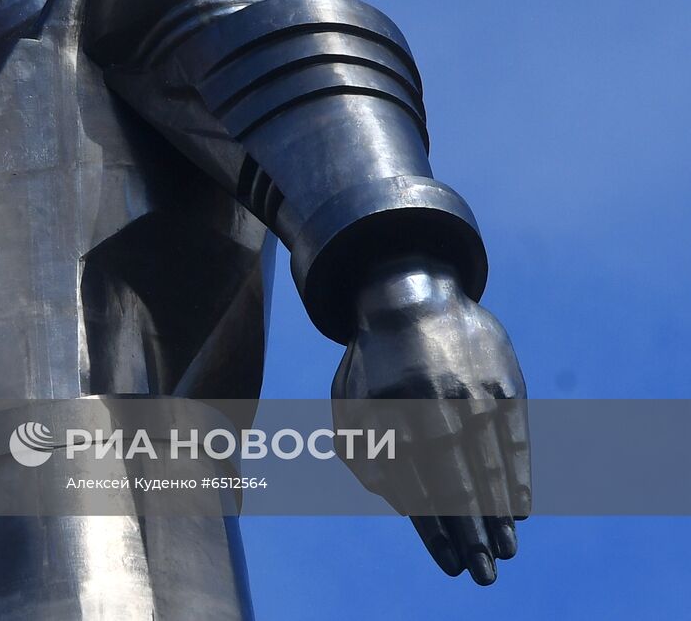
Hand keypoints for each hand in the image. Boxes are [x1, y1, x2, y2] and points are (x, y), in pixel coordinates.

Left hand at [331, 258, 529, 584]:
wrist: (409, 294)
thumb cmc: (374, 362)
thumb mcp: (348, 399)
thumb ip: (361, 450)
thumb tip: (393, 500)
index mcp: (388, 408)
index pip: (415, 483)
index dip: (433, 528)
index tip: (448, 564)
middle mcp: (431, 401)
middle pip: (455, 479)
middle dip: (470, 532)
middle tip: (483, 575)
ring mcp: (470, 390)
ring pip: (489, 463)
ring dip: (499, 513)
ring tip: (506, 551)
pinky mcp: (501, 381)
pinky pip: (514, 436)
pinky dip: (519, 474)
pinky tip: (522, 509)